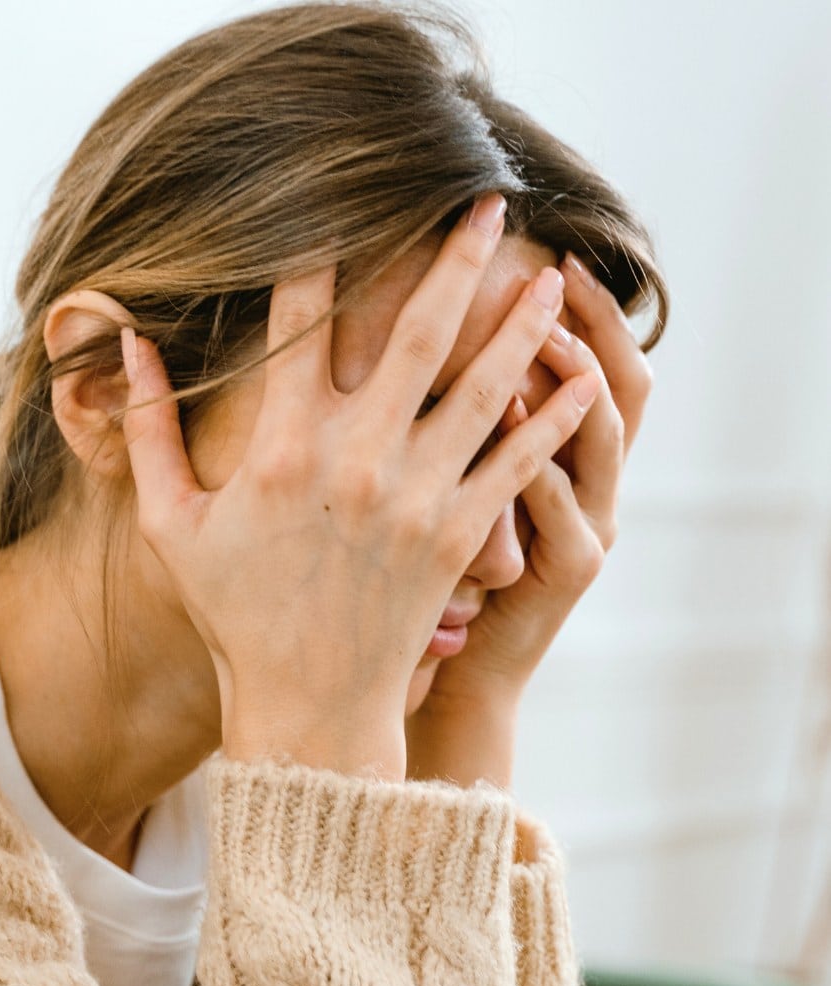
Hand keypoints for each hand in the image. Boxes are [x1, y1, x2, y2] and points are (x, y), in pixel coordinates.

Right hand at [119, 200, 600, 780]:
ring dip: (521, 323)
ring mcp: (417, 495)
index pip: (303, 318)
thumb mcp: (171, 525)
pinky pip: (518, 463)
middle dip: (455, 256)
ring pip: (484, 386)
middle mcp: (357, 457)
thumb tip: (129, 343)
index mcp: (283, 445)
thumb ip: (147, 432)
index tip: (344, 200)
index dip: (322, 249)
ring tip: (553, 275)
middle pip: (417, 329)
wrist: (308, 704)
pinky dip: (555, 419)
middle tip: (488, 201)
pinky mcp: (460, 536)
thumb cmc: (236, 614)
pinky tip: (584, 381)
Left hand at [406, 251, 653, 787]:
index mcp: (564, 461)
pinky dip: (541, 456)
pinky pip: (562, 503)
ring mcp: (587, 526)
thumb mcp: (462, 499)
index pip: (591, 365)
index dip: (584, 311)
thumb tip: (423, 346)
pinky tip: (510, 412)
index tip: (545, 253)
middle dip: (591, 322)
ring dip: (575, 377)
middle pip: (620, 384)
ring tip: (542, 327)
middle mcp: (590, 486)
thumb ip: (459, 430)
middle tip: (553, 266)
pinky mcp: (569, 569)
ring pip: (602, 435)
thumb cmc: (440, 586)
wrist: (454, 674)